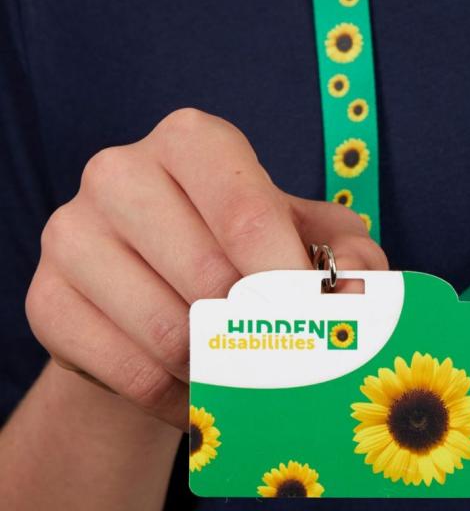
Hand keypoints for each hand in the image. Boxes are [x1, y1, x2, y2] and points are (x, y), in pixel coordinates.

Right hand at [25, 109, 386, 429]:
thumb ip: (350, 253)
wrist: (159, 288)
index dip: (289, 277)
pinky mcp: (46, 296)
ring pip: (169, 331)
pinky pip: (127, 370)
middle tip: (284, 349)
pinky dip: (181, 397)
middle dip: (259, 328)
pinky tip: (204, 392)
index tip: (316, 317)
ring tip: (243, 364)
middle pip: (209, 276)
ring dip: (221, 365)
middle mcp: (121, 171)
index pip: (247, 213)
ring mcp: (72, 232)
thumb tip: (355, 291)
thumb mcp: (312, 235)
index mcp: (192, 140)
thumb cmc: (248, 249)